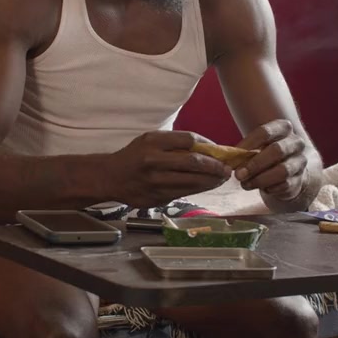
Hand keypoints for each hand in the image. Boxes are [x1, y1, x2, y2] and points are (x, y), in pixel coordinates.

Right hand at [110, 131, 231, 208]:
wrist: (110, 177)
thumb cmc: (134, 156)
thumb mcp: (149, 141)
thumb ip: (174, 143)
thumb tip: (207, 149)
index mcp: (153, 142)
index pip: (189, 140)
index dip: (208, 146)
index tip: (218, 150)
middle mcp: (154, 161)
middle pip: (193, 162)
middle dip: (215, 166)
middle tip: (227, 169)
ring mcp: (155, 181)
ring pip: (191, 181)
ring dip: (211, 181)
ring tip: (221, 179)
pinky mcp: (157, 197)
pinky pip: (184, 193)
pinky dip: (199, 189)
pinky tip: (207, 186)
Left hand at [234, 119, 311, 202]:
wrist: (290, 170)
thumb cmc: (266, 154)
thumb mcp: (257, 147)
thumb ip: (245, 151)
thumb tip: (228, 162)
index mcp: (283, 128)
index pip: (265, 132)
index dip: (248, 144)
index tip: (234, 156)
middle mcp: (296, 143)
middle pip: (276, 151)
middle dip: (255, 164)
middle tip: (238, 175)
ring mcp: (300, 162)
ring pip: (282, 171)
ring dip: (260, 179)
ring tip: (245, 184)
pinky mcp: (300, 180)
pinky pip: (285, 185)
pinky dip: (270, 188)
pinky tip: (262, 188)